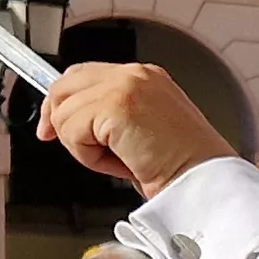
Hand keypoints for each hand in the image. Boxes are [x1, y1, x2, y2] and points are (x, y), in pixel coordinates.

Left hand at [39, 60, 238, 196]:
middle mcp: (136, 74)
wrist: (205, 183)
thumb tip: (70, 124)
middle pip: (65, 84)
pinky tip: (120, 162)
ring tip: (118, 160)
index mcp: (145, 77)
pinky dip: (88, 156)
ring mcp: (126, 86)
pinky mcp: (116, 105)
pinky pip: (72, 130)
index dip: (63, 102)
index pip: (84, 75)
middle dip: (60, 120)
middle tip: (77, 147)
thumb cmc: (185, 169)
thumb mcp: (144, 132)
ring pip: (64, 112)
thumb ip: (112, 117)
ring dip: (83, 146)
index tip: (53, 126)